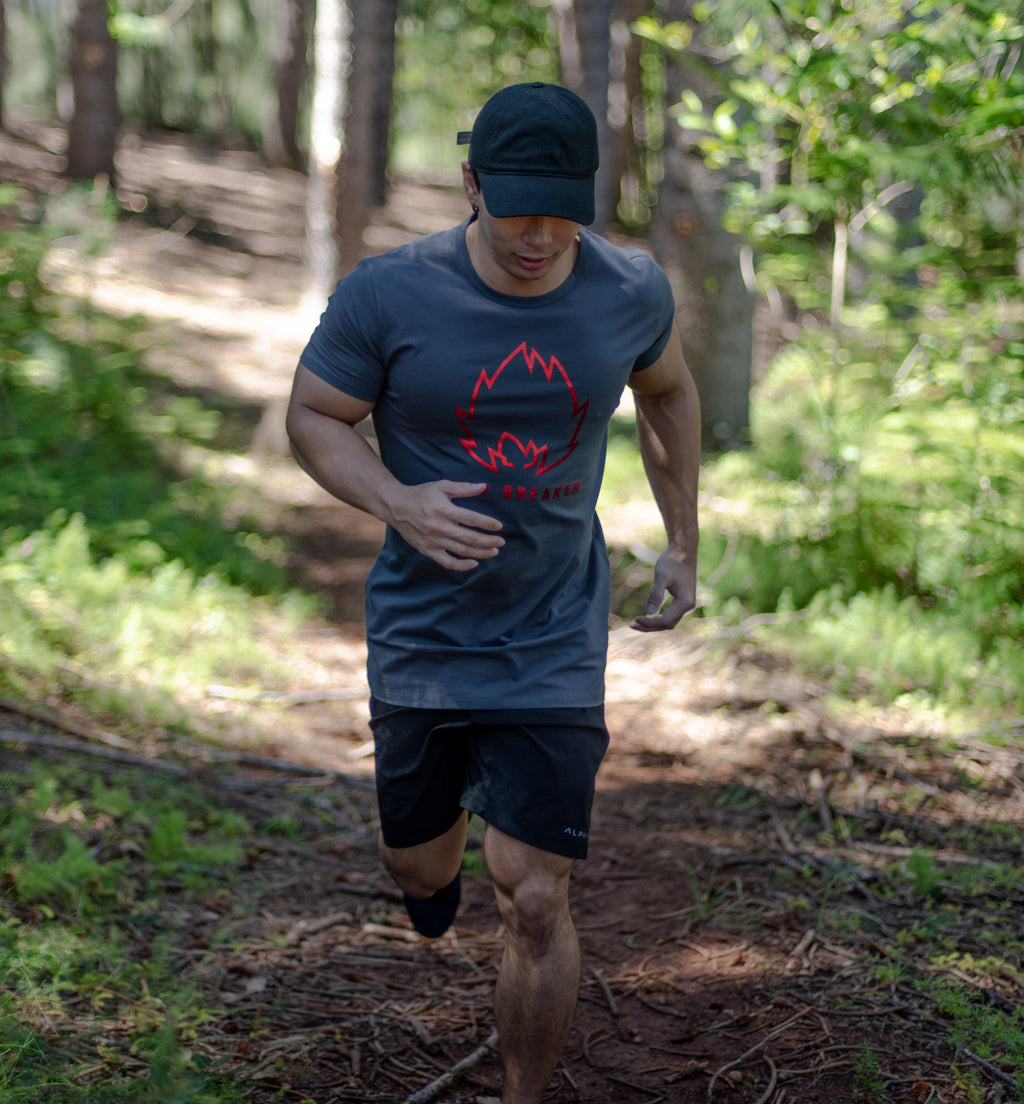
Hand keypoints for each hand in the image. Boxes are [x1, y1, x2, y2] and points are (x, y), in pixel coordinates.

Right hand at [388, 480, 503, 570]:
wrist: (396, 507)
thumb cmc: (422, 495)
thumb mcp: (442, 486)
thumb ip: (464, 488)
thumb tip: (484, 486)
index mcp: (444, 510)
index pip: (472, 519)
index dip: (488, 524)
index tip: (499, 526)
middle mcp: (440, 527)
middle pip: (470, 538)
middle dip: (489, 541)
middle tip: (501, 541)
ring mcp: (434, 541)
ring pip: (463, 551)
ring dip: (481, 553)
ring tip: (494, 551)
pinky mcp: (428, 550)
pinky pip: (448, 562)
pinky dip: (462, 565)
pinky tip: (474, 563)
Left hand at [630, 548, 696, 631]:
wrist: (684, 550)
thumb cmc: (672, 561)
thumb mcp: (662, 577)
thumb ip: (656, 595)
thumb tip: (649, 613)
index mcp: (685, 602)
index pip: (665, 620)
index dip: (649, 623)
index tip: (635, 619)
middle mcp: (688, 606)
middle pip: (668, 624)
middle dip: (650, 627)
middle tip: (631, 625)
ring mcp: (687, 604)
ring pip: (670, 621)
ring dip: (654, 624)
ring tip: (637, 623)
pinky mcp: (683, 600)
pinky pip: (671, 615)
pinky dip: (659, 618)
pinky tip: (648, 616)